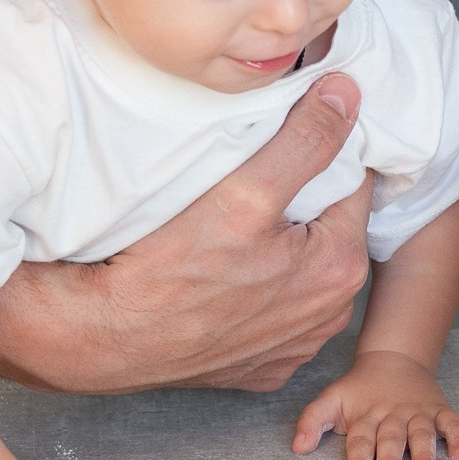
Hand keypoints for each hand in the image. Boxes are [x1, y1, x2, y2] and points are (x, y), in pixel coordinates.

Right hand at [0, 74, 371, 392]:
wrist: (104, 339)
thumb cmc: (169, 271)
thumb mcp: (245, 193)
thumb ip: (306, 142)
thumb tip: (348, 94)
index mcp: (341, 268)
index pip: (354, 183)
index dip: (322, 153)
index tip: (286, 141)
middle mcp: (331, 314)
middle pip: (329, 227)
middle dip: (301, 201)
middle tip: (250, 184)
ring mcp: (296, 346)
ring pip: (303, 268)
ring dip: (282, 245)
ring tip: (232, 229)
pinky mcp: (263, 365)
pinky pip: (275, 309)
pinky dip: (259, 289)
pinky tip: (223, 276)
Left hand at [292, 349, 458, 459]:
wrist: (393, 358)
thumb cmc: (360, 389)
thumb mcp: (332, 399)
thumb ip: (313, 421)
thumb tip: (297, 447)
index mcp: (366, 415)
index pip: (360, 438)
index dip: (358, 457)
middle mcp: (393, 414)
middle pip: (391, 437)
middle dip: (389, 458)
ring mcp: (418, 412)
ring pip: (422, 433)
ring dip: (424, 453)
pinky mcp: (439, 409)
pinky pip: (452, 423)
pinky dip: (458, 438)